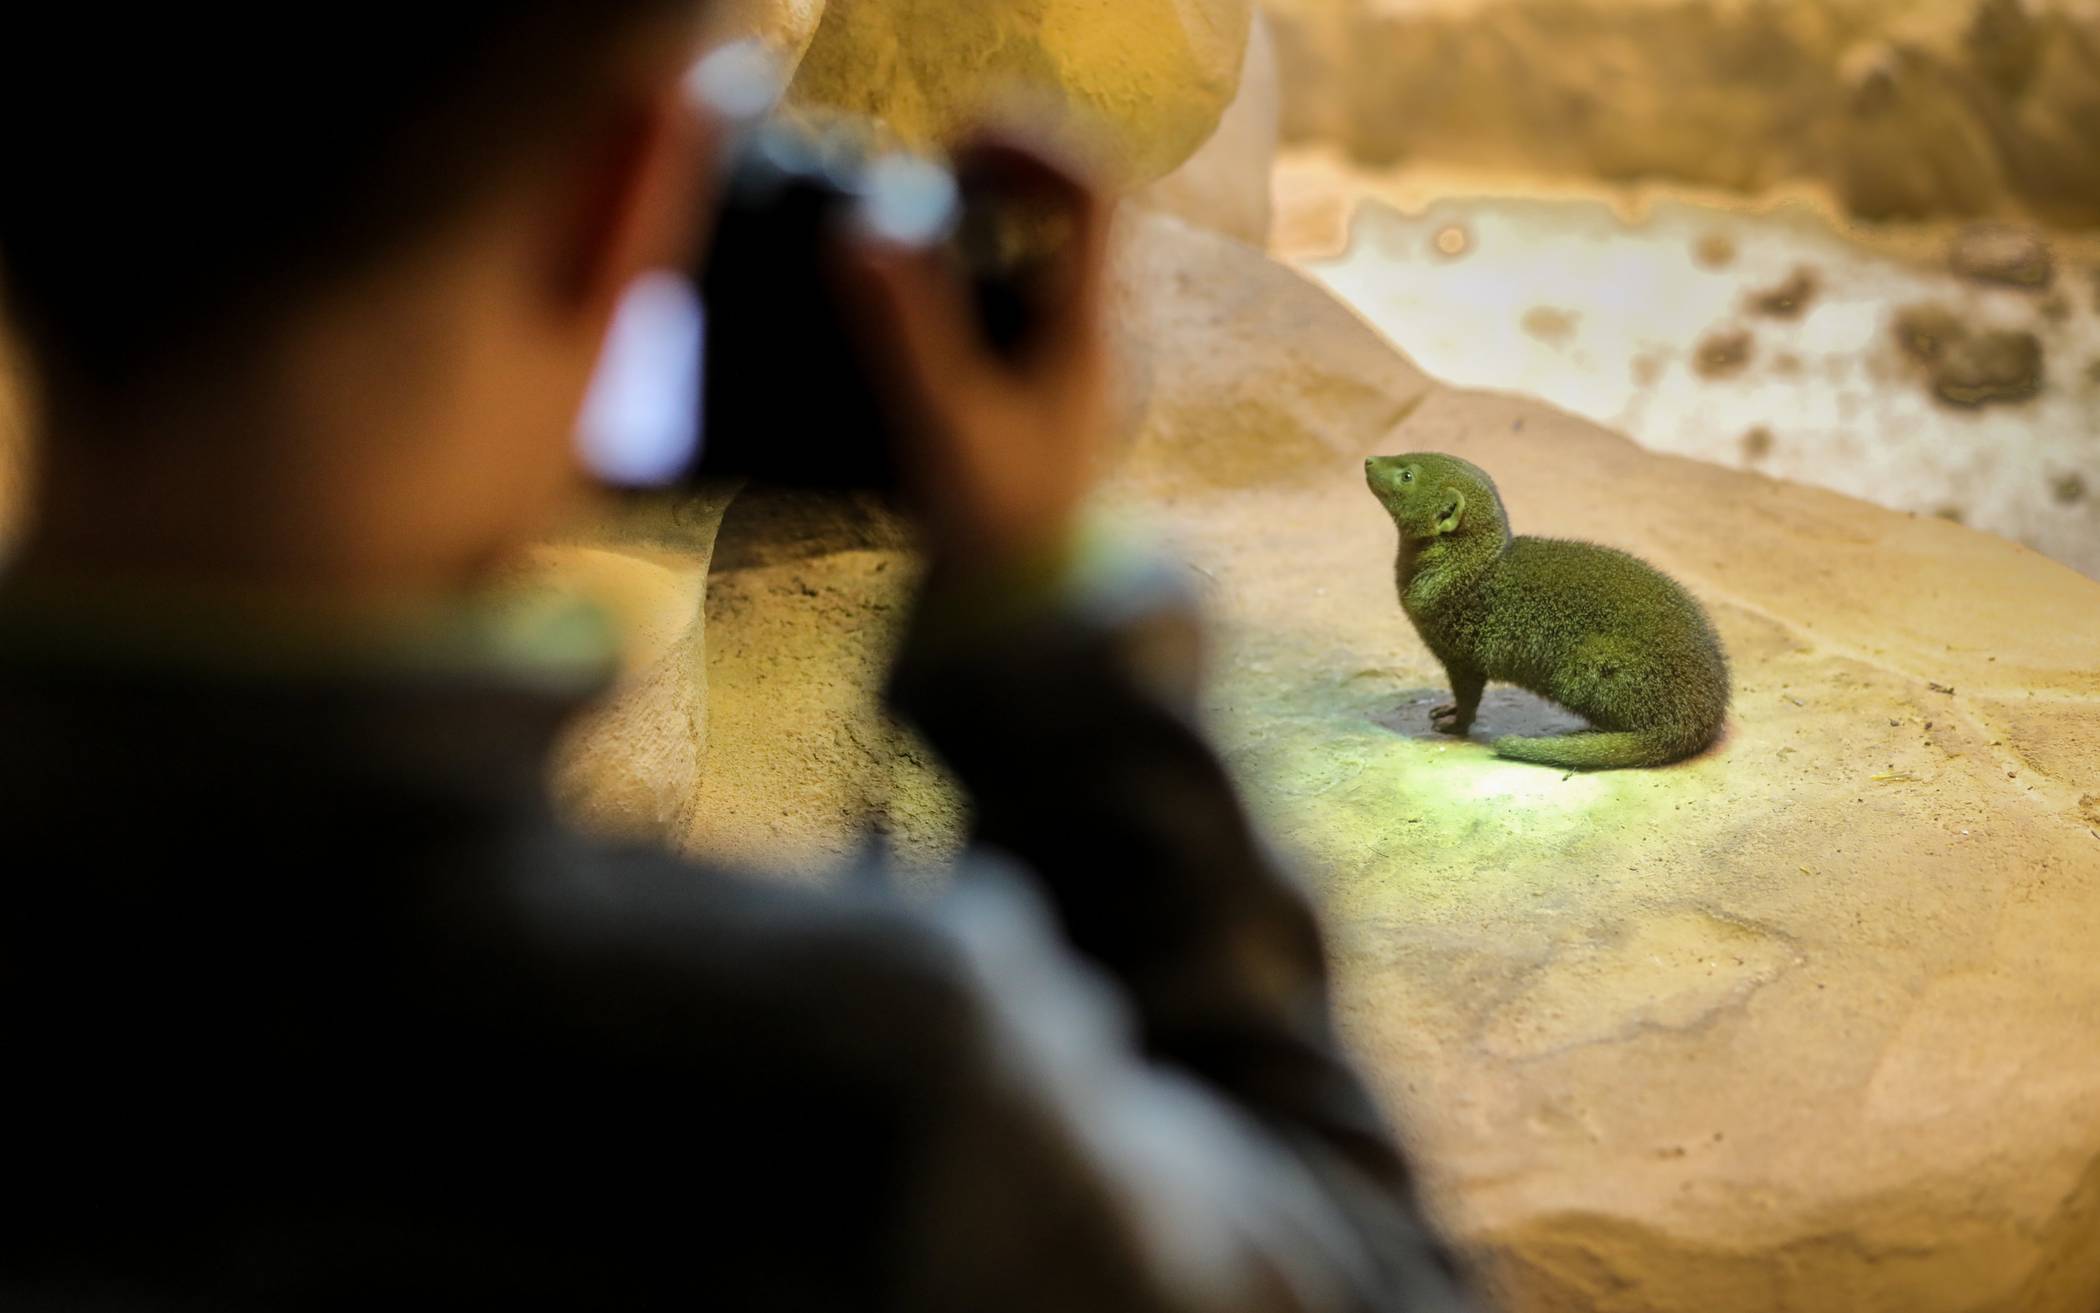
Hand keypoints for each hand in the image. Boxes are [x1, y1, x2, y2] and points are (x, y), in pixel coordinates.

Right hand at [840, 135, 1110, 570]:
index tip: (955, 147)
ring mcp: (1071, 348)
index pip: (1092, 190)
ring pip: (1047, 239)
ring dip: (987, 207)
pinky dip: (974, 254)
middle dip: (1002, 166)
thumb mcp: (942, 421)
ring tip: (914, 215)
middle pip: (1073, 199)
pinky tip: (915, 282)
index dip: (1030, 144)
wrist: (1028, 601)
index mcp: (1088, 326)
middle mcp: (1092, 326)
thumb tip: (859, 232)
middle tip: (930, 170)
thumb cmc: (996, 522)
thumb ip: (903, 328)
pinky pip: (1022, 281)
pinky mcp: (1042, 373)